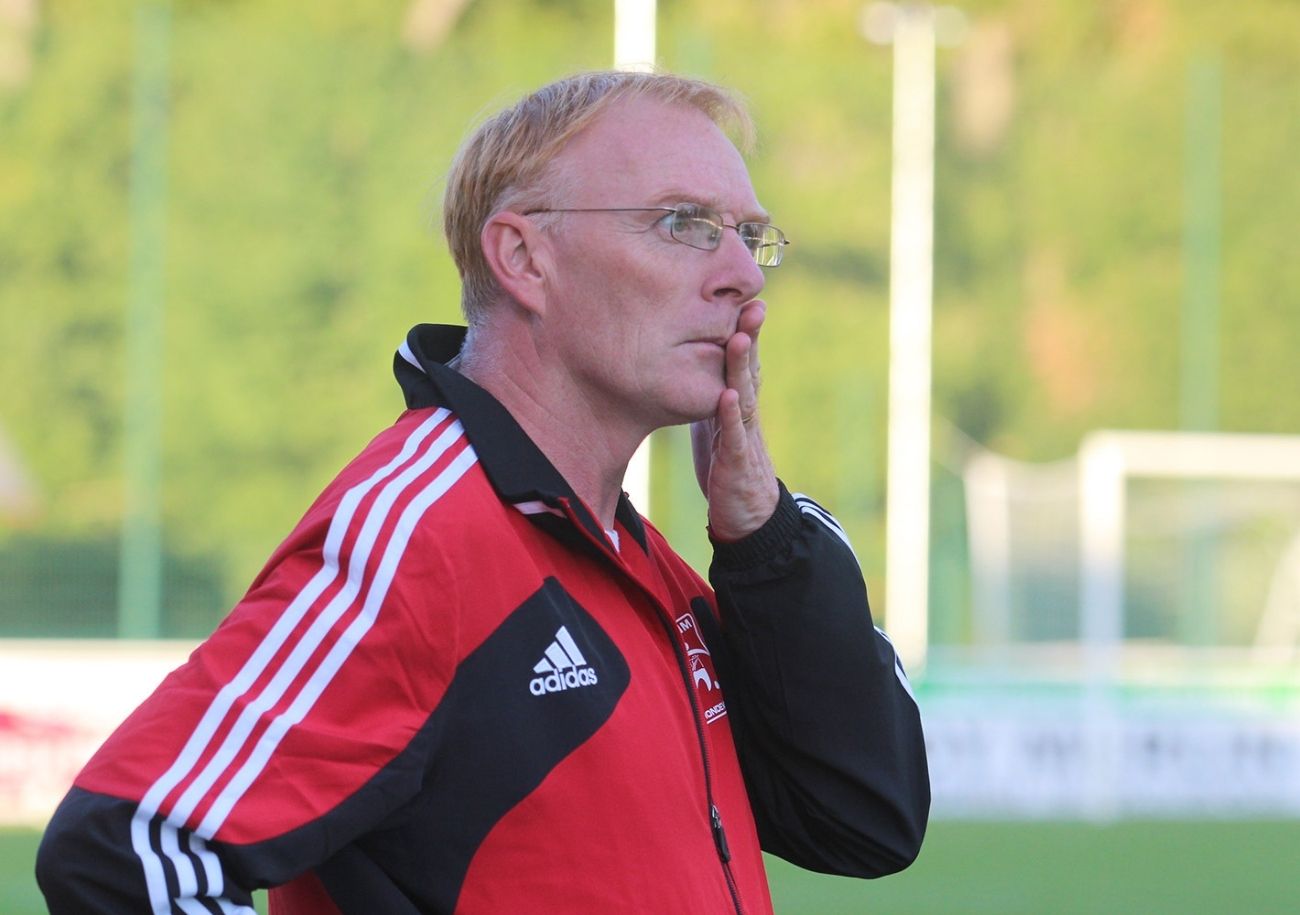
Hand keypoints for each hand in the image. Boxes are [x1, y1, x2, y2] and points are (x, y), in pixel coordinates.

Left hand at [690, 300, 779, 541]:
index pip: (743, 360)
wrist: (746, 515)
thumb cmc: (725, 463)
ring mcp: (743, 434)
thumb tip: (684, 362)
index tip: (743, 297)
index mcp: (738, 401)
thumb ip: (704, 392)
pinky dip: (730, 414)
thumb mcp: (710, 421)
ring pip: (745, 394)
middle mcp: (745, 412)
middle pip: (750, 368)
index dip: (744, 330)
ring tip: (740, 337)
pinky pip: (733, 434)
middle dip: (752, 336)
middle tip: (754, 304)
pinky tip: (727, 395)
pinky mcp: (736, 460)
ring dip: (742, 366)